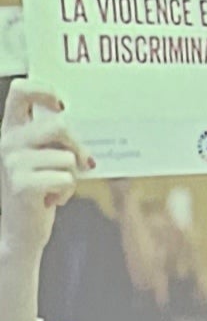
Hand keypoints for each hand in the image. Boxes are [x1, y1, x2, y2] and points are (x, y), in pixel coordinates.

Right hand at [0, 87, 89, 259]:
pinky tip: (51, 200)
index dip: (44, 90)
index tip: (62, 104)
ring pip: (68, 158)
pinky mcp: (23, 184)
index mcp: (11, 129)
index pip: (20, 91)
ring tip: (56, 187)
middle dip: (78, 146)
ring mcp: (12, 162)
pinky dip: (68, 193)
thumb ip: (55, 139)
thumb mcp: (45, 159)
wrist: (21, 230)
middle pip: (58, 126)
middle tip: (84, 162)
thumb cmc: (40, 192)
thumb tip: (82, 123)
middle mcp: (8, 141)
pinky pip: (66, 179)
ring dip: (73, 177)